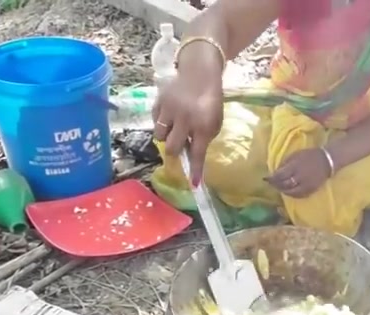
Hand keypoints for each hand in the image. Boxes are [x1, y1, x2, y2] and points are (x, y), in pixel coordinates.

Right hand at [152, 55, 223, 186]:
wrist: (200, 74)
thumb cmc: (210, 102)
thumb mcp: (214, 122)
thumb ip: (204, 139)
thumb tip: (190, 156)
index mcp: (203, 125)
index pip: (198, 153)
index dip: (196, 170)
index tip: (194, 185)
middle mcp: (185, 119)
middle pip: (172, 148)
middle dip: (174, 152)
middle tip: (178, 148)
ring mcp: (170, 110)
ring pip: (159, 135)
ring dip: (165, 137)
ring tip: (173, 130)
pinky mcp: (159, 101)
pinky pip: (155, 121)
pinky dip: (160, 123)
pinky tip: (169, 117)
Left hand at [265, 148, 332, 197]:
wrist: (327, 161)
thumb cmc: (310, 155)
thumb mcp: (296, 155)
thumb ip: (285, 163)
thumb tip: (276, 171)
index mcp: (295, 167)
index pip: (280, 175)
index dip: (272, 178)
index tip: (266, 178)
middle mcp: (300, 177)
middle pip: (284, 185)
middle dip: (276, 185)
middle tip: (271, 184)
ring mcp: (306, 185)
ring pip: (290, 192)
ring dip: (282, 190)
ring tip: (278, 188)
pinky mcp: (311, 190)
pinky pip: (299, 195)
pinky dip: (291, 194)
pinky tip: (288, 192)